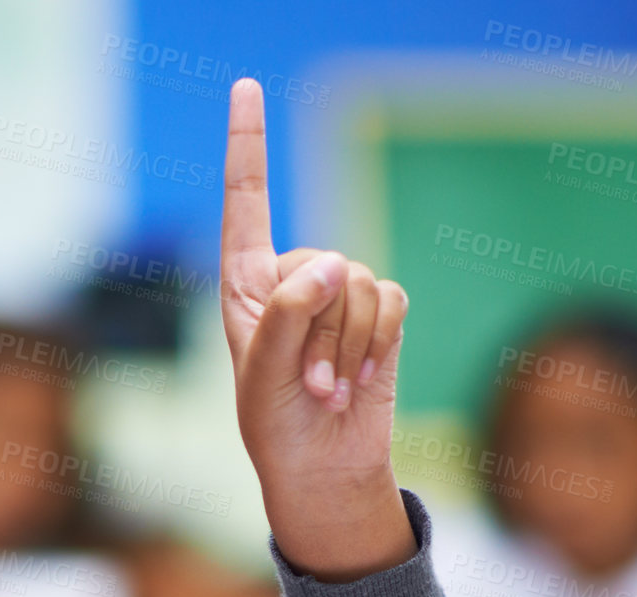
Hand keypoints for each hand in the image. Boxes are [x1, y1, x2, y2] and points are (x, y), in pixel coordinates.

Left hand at [219, 78, 415, 582]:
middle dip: (319, 329)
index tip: (245, 86)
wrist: (324, 469)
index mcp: (244, 286)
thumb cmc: (275, 428)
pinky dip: (379, 343)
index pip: (245, 204)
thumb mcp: (262, 378)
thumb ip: (286, 317)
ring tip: (327, 389)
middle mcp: (292, 281)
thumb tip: (330, 264)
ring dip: (348, 345)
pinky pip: (392, 301)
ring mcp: (338, 296)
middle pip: (320, 262)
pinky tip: (360, 379)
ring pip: (360, 283)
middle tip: (307, 385)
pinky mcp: (380, 314)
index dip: (247, 146)